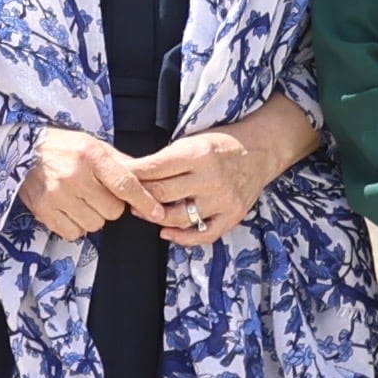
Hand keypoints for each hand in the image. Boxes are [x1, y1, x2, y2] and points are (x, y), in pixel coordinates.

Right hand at [23, 129, 154, 241]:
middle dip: (111, 206)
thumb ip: (120, 162)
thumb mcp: (93, 144)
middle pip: (112, 211)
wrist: (21, 150)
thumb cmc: (62, 146)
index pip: (125, 184)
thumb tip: (148, 177)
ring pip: (95, 224)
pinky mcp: (45, 210)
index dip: (144, 202)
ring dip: (93, 216)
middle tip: (97, 193)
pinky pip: (74, 232)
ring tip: (81, 199)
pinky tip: (69, 209)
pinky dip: (76, 225)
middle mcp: (75, 175)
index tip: (158, 213)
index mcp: (91, 156)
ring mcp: (58, 195)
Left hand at [129, 99, 315, 247]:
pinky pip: (203, 234)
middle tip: (126, 196)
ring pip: (178, 217)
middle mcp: (210, 178)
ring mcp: (222, 200)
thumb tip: (135, 172)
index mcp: (198, 153)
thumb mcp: (193, 139)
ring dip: (155, 217)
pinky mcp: (232, 216)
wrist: (259, 151)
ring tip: (144, 212)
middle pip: (162, 194)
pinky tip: (167, 232)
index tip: (119, 177)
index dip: (132, 175)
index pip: (155, 168)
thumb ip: (168, 157)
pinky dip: (182, 237)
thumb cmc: (221, 143)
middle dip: (139, 197)